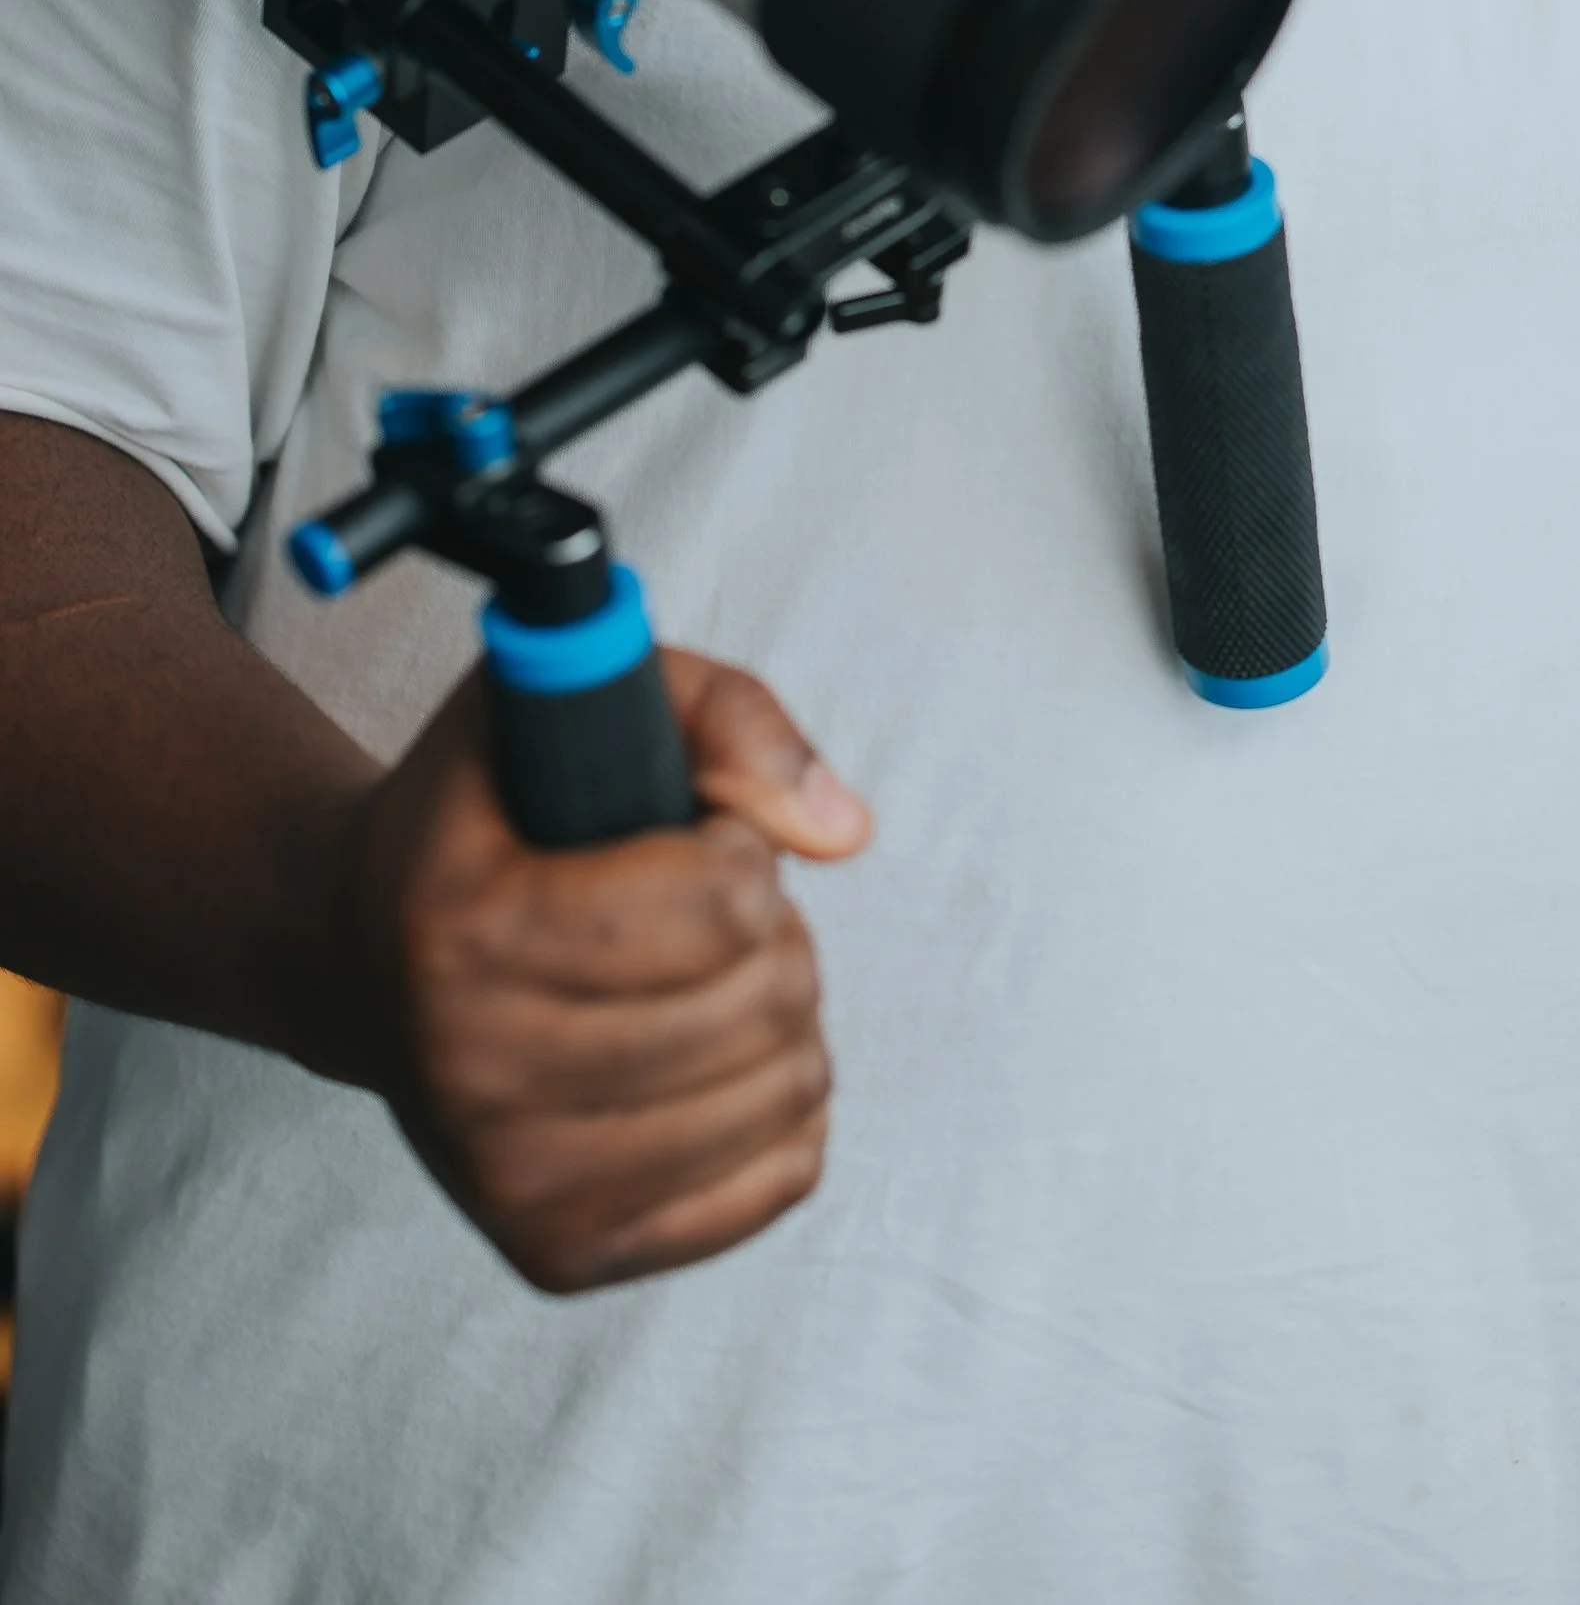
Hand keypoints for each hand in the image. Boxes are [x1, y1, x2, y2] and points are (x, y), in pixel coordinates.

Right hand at [346, 646, 867, 1293]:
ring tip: (706, 980)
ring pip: (787, 1091)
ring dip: (781, 1013)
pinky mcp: (561, 1255)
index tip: (693, 836)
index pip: (724, 901)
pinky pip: (779, 1180)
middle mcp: (471, 1071)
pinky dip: (783, 1106)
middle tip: (704, 912)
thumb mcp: (576, 700)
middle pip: (767, 998)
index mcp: (460, 927)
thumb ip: (726, 717)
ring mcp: (511, 1183)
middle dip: (770, 929)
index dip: (741, 845)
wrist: (361, 959)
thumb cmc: (498, 813)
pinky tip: (716, 1059)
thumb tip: (842, 833)